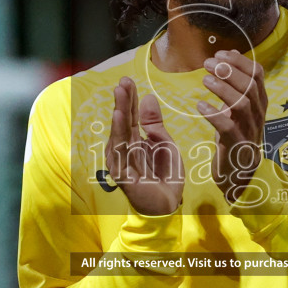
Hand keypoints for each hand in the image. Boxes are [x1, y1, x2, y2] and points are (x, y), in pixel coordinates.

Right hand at [107, 78, 183, 215]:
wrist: (168, 206)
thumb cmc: (165, 177)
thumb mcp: (165, 144)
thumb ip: (155, 124)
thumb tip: (148, 97)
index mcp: (134, 141)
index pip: (132, 117)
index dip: (131, 99)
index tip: (129, 80)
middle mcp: (124, 149)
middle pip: (123, 122)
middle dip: (123, 101)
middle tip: (123, 81)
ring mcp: (121, 162)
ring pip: (119, 133)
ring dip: (119, 112)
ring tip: (120, 93)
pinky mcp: (122, 173)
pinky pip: (120, 151)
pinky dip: (119, 133)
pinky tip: (119, 117)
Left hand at [197, 50, 268, 204]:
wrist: (238, 173)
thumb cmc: (235, 135)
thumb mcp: (237, 107)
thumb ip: (235, 83)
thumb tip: (230, 55)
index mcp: (260, 102)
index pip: (258, 74)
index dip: (240, 61)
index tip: (221, 53)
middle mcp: (258, 115)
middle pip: (251, 86)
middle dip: (230, 71)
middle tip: (209, 63)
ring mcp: (249, 131)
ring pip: (242, 104)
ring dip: (223, 89)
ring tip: (204, 80)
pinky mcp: (237, 147)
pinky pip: (228, 128)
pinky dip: (214, 115)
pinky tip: (200, 106)